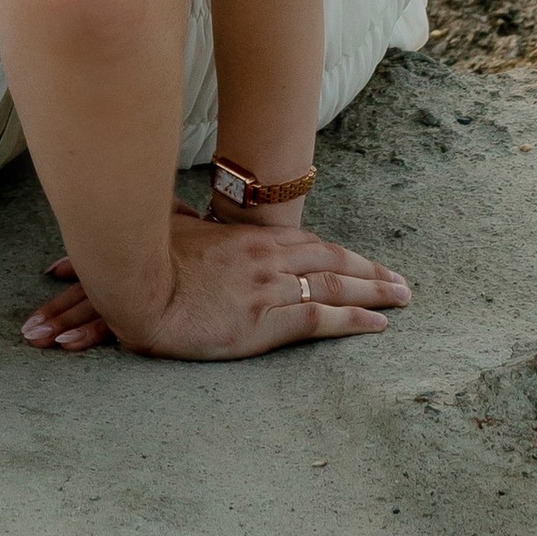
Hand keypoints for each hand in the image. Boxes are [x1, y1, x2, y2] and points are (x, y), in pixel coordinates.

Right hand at [22, 206, 410, 356]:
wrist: (134, 285)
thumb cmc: (143, 257)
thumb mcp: (168, 230)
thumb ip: (184, 221)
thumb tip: (181, 211)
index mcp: (246, 239)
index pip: (305, 243)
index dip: (338, 253)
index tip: (360, 261)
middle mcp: (266, 258)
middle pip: (331, 260)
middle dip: (369, 271)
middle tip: (400, 281)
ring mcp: (269, 287)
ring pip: (335, 285)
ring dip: (375, 291)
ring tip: (402, 298)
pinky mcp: (265, 321)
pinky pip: (320, 318)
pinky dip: (354, 319)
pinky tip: (378, 324)